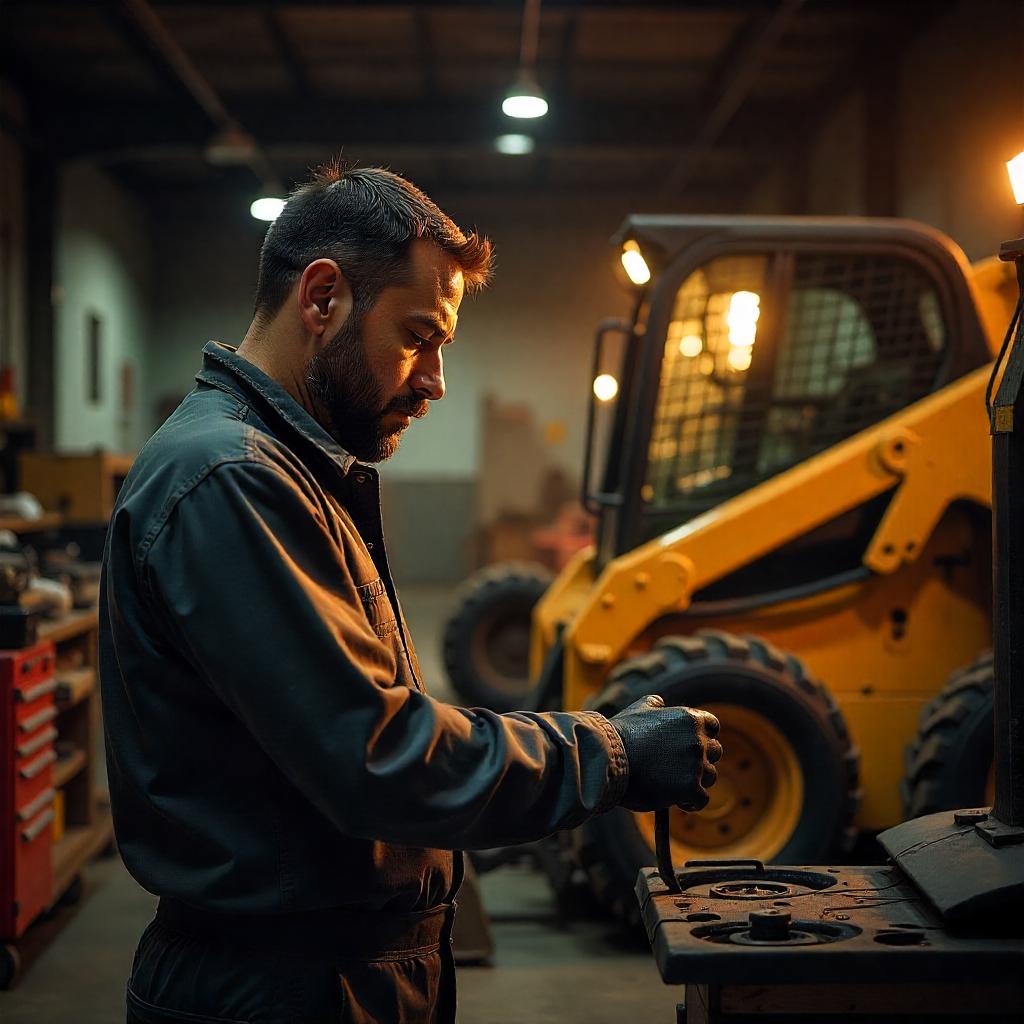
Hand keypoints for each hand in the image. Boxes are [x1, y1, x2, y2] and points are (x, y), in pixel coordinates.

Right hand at [609, 695, 721, 811]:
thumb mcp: (637, 710)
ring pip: (709, 776)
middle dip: (700, 760)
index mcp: (689, 718)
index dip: (703, 737)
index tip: (689, 747)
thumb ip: (654, 705)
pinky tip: (676, 801)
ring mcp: (695, 764)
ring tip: (672, 785)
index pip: (712, 726)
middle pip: (715, 752)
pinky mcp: (690, 788)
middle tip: (677, 768)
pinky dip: (690, 803)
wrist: (606, 760)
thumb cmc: (619, 736)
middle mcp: (697, 739)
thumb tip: (660, 703)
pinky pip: (701, 799)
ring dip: (695, 781)